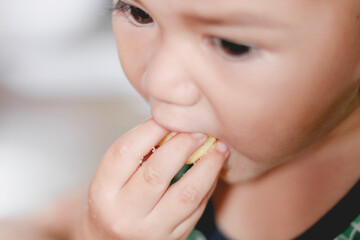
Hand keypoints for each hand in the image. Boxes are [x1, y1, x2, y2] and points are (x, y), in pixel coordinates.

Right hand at [76, 118, 227, 239]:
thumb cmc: (114, 199)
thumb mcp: (112, 175)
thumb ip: (137, 151)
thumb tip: (173, 124)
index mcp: (103, 191)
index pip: (126, 152)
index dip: (151, 129)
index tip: (170, 116)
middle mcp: (124, 214)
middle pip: (157, 174)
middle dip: (183, 146)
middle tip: (200, 131)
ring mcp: (150, 230)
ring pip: (186, 195)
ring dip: (208, 167)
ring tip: (220, 148)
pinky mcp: (172, 238)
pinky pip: (197, 210)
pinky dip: (208, 185)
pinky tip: (212, 170)